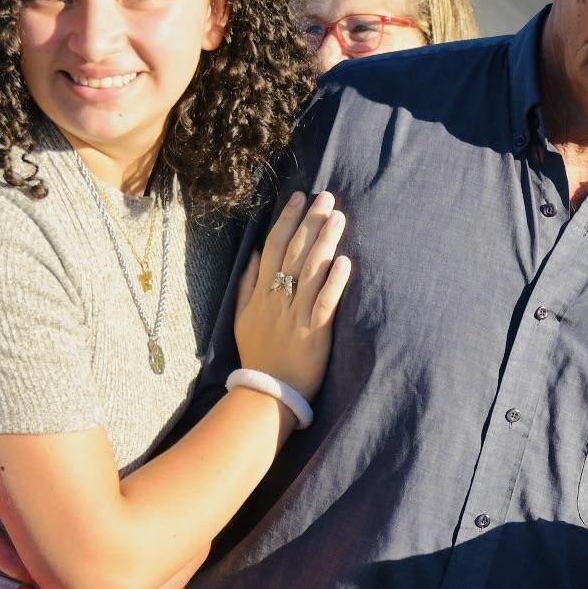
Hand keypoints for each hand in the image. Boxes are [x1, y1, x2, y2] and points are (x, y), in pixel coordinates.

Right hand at [230, 190, 352, 400]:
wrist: (266, 393)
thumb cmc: (257, 354)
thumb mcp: (241, 316)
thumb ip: (248, 284)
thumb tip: (255, 253)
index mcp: (261, 293)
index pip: (273, 247)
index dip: (287, 220)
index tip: (299, 197)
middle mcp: (278, 299)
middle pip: (294, 252)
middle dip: (310, 221)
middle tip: (326, 196)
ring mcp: (296, 316)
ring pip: (311, 272)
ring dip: (325, 242)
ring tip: (338, 216)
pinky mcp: (314, 333)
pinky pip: (325, 303)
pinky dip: (335, 282)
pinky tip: (345, 261)